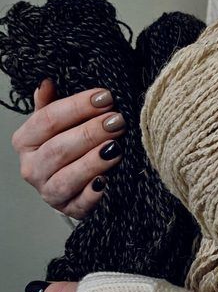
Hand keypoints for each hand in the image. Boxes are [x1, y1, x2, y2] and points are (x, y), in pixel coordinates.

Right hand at [11, 79, 124, 218]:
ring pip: (67, 177)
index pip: (47, 120)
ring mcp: (49, 192)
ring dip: (93, 161)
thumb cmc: (68, 147)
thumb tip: (46, 82)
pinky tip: (107, 180)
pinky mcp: (71, 209)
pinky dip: (94, 193)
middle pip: (58, 149)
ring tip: (116, 147)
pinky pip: (81, 204)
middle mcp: (32, 168)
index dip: (77, 107)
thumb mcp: (58, 124)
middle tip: (117, 121)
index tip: (105, 96)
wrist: (75, 184)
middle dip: (90, 133)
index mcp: (26, 142)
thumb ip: (51, 104)